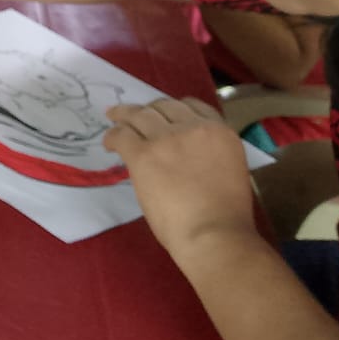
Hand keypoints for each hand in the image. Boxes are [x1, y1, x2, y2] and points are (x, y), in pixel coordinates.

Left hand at [103, 97, 259, 265]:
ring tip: (113, 117)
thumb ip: (209, 154)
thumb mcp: (229, 170)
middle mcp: (193, 127)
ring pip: (140, 116)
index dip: (175, 108)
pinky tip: (109, 143)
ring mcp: (166, 138)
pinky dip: (113, 137)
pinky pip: (122, 136)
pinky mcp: (143, 154)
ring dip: (124, 116)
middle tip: (135, 116)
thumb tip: (187, 156)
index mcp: (220, 132)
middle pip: (163, 107)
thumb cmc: (226, 215)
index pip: (193, 106)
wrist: (212, 233)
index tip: (164, 114)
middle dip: (148, 110)